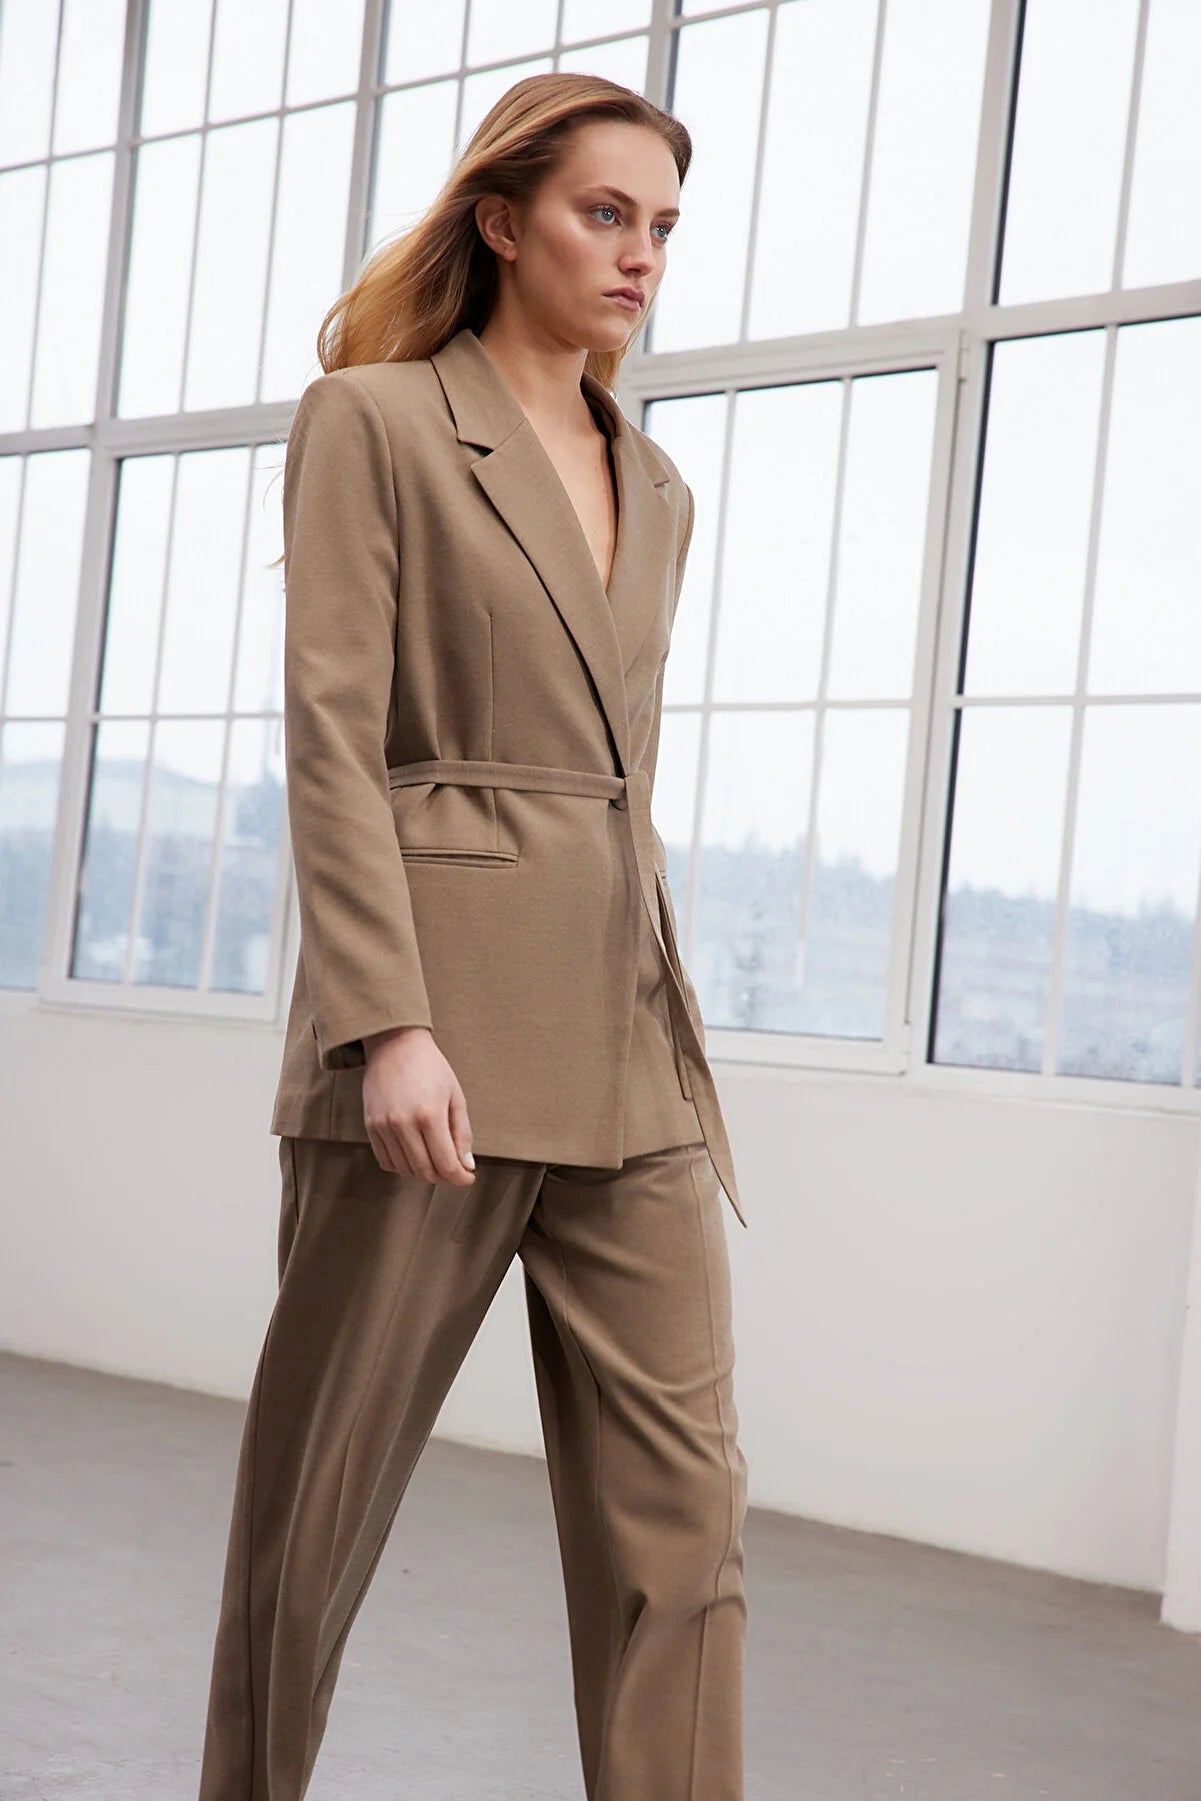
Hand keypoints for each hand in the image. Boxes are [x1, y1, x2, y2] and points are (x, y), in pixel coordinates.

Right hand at [360, 1025, 475, 1184]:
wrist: (394, 1044)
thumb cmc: (430, 1067)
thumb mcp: (455, 1096)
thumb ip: (462, 1133)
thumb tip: (466, 1166)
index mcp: (429, 1114)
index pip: (445, 1163)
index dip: (459, 1177)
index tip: (468, 1177)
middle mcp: (403, 1123)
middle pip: (424, 1171)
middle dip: (444, 1177)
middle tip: (453, 1170)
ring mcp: (383, 1126)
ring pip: (405, 1169)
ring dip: (423, 1172)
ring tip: (435, 1160)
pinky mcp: (370, 1126)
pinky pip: (386, 1161)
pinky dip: (402, 1166)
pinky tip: (414, 1155)